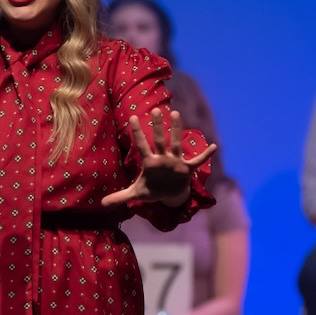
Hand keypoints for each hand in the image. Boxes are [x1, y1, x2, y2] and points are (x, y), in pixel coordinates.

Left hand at [100, 109, 215, 207]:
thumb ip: (120, 197)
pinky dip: (205, 155)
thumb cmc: (153, 190)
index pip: (142, 145)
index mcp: (150, 163)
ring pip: (176, 144)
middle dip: (158, 126)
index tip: (131, 116)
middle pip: (159, 140)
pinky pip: (197, 161)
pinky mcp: (187, 168)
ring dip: (177, 130)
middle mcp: (163, 158)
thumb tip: (101, 204)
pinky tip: (214, 146)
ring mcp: (175, 162)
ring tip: (177, 114)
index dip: (137, 132)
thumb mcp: (137, 194)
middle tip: (155, 110)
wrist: (170, 195)